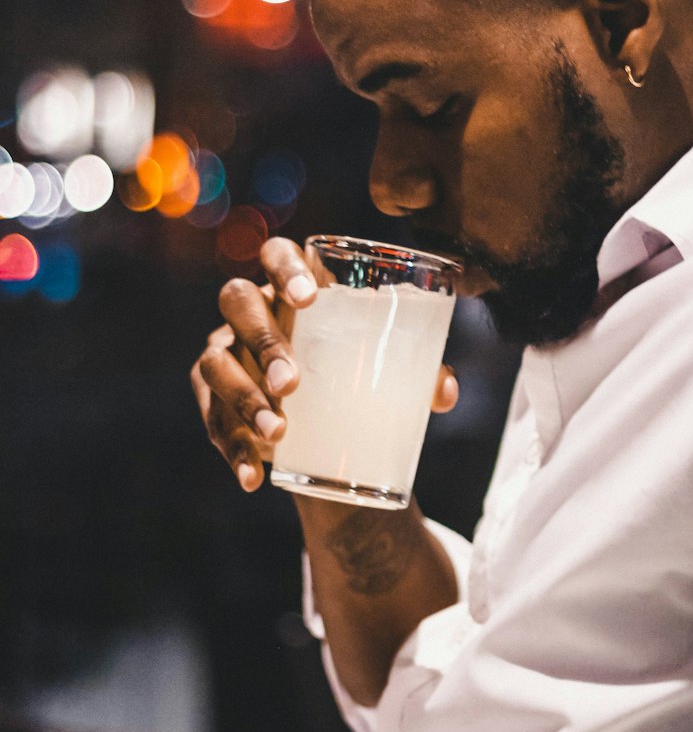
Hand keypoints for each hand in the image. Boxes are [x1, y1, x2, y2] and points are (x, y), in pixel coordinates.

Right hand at [190, 236, 459, 490]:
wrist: (322, 422)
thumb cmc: (358, 372)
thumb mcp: (386, 366)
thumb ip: (418, 370)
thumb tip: (444, 392)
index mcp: (294, 288)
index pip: (277, 254)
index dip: (285, 268)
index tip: (309, 300)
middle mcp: (251, 311)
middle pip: (237, 303)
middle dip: (263, 341)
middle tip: (292, 383)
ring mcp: (225, 351)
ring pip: (216, 364)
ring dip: (244, 400)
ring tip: (278, 434)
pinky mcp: (210, 397)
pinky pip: (212, 419)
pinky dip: (234, 450)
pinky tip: (253, 477)